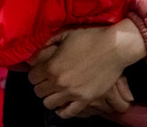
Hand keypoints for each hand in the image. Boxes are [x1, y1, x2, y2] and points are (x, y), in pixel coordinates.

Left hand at [28, 19, 145, 118]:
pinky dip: (62, 111)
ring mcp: (72, 93)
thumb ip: (48, 43)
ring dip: (50, 97)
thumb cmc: (90, 37)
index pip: (32, 77)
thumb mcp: (66, 34)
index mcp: (51, 66)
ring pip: (49, 104)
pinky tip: (62, 106)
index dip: (35, 73)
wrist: (114, 47)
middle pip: (38, 92)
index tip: (40, 71)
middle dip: (41, 85)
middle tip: (48, 80)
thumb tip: (36, 54)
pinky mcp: (85, 99)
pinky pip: (68, 113)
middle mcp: (58, 82)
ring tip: (55, 91)